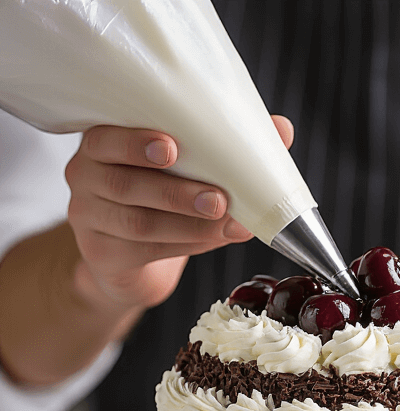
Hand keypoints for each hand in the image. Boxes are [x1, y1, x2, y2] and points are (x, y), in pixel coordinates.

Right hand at [65, 116, 293, 310]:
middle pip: (128, 184)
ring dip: (189, 223)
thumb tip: (282, 128)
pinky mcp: (101, 254)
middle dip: (178, 191)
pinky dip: (188, 245)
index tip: (174, 146)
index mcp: (100, 142)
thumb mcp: (183, 166)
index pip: (108, 138)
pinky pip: (146, 250)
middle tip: (220, 197)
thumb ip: (223, 143)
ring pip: (140, 222)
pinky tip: (215, 239)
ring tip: (227, 222)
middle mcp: (83, 175)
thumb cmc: (158, 196)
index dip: (138, 142)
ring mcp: (87, 217)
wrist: (129, 260)